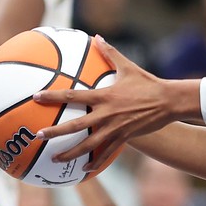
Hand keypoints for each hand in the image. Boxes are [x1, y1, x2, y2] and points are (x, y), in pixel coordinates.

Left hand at [34, 38, 193, 171]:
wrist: (168, 101)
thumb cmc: (147, 82)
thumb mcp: (127, 66)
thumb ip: (110, 52)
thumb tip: (97, 37)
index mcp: (104, 95)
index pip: (72, 96)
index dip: (53, 96)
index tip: (36, 97)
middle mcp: (106, 113)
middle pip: (75, 125)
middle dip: (55, 132)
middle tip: (38, 135)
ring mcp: (115, 128)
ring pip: (88, 144)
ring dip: (70, 152)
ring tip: (55, 158)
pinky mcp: (124, 137)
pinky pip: (107, 152)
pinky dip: (95, 161)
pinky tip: (84, 169)